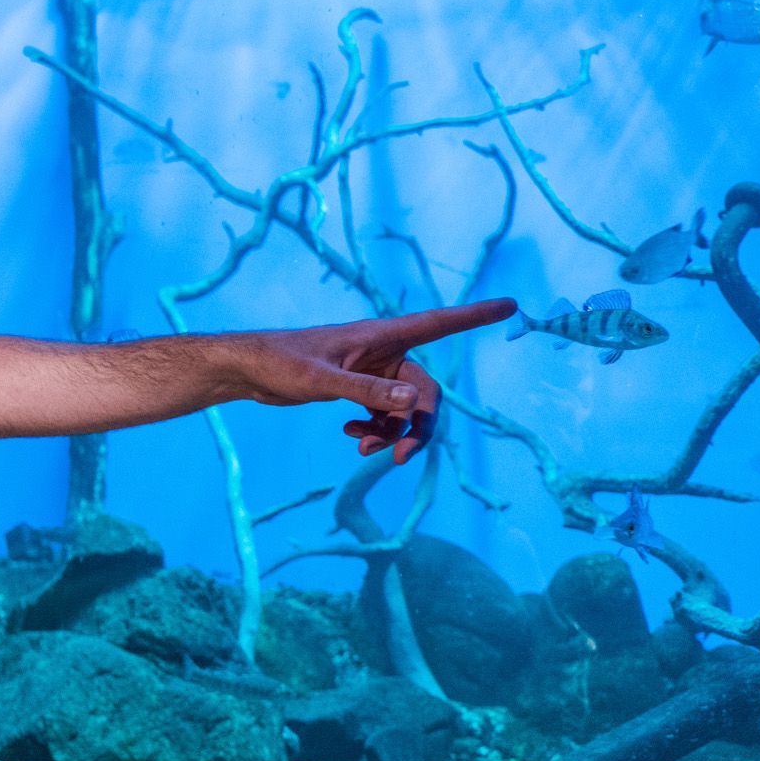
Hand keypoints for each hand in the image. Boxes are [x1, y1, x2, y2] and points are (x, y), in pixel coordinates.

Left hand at [239, 298, 515, 464]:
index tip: (511, 304)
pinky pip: (385, 413)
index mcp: (381, 336)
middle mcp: (383, 351)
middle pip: (426, 391)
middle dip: (418, 426)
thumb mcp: (324, 379)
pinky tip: (353, 437)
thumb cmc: (281, 363)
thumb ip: (369, 391)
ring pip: (405, 408)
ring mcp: (372, 370)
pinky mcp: (358, 387)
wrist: (248, 371)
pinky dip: (376, 429)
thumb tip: (416, 400)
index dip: (475, 316)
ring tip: (364, 448)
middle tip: (398, 456)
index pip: (439, 323)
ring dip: (393, 432)